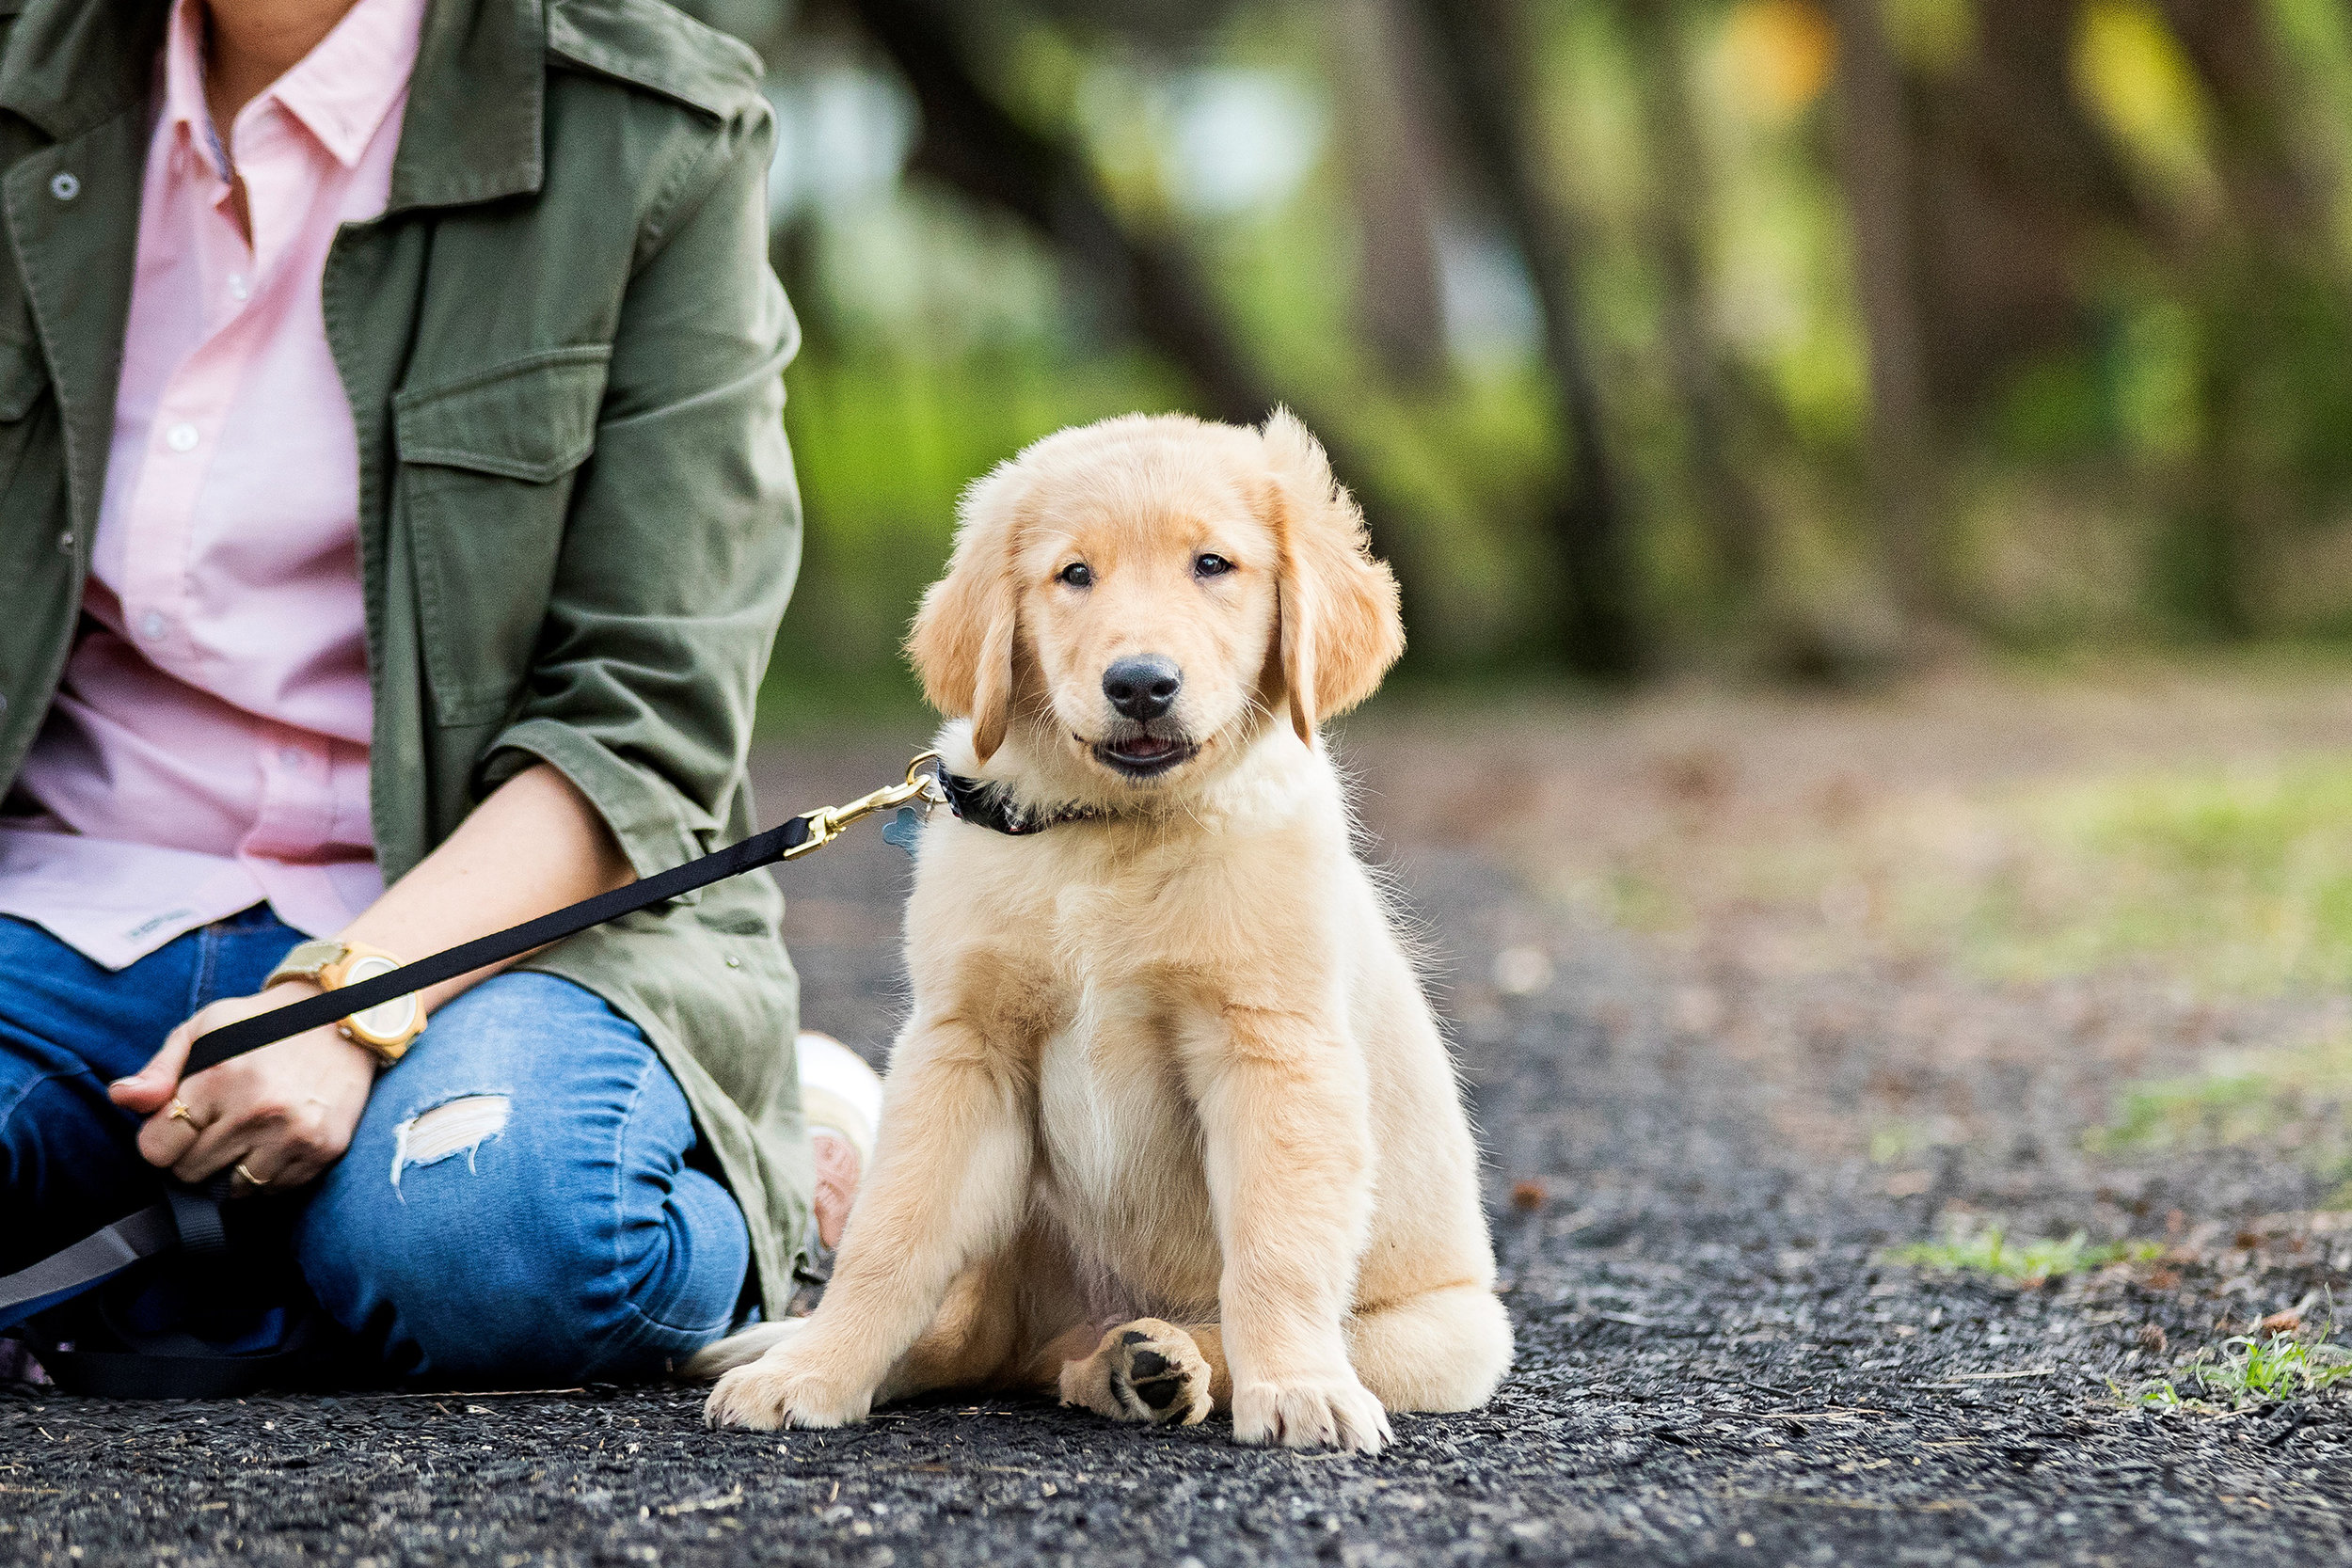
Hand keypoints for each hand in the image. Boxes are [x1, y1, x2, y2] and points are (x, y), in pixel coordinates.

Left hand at [109, 984, 379, 1194]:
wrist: (347, 1015)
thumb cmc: (265, 1023)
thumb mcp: (204, 1028)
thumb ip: (159, 1069)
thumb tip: (121, 1099)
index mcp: (220, 1079)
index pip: (157, 1150)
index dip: (163, 1138)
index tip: (182, 1121)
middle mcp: (257, 1112)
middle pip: (191, 1174)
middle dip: (195, 1154)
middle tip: (218, 1124)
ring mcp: (294, 1135)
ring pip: (233, 1189)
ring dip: (233, 1169)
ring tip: (248, 1134)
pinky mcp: (324, 1149)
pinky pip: (275, 1189)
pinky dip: (269, 1173)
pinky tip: (277, 1139)